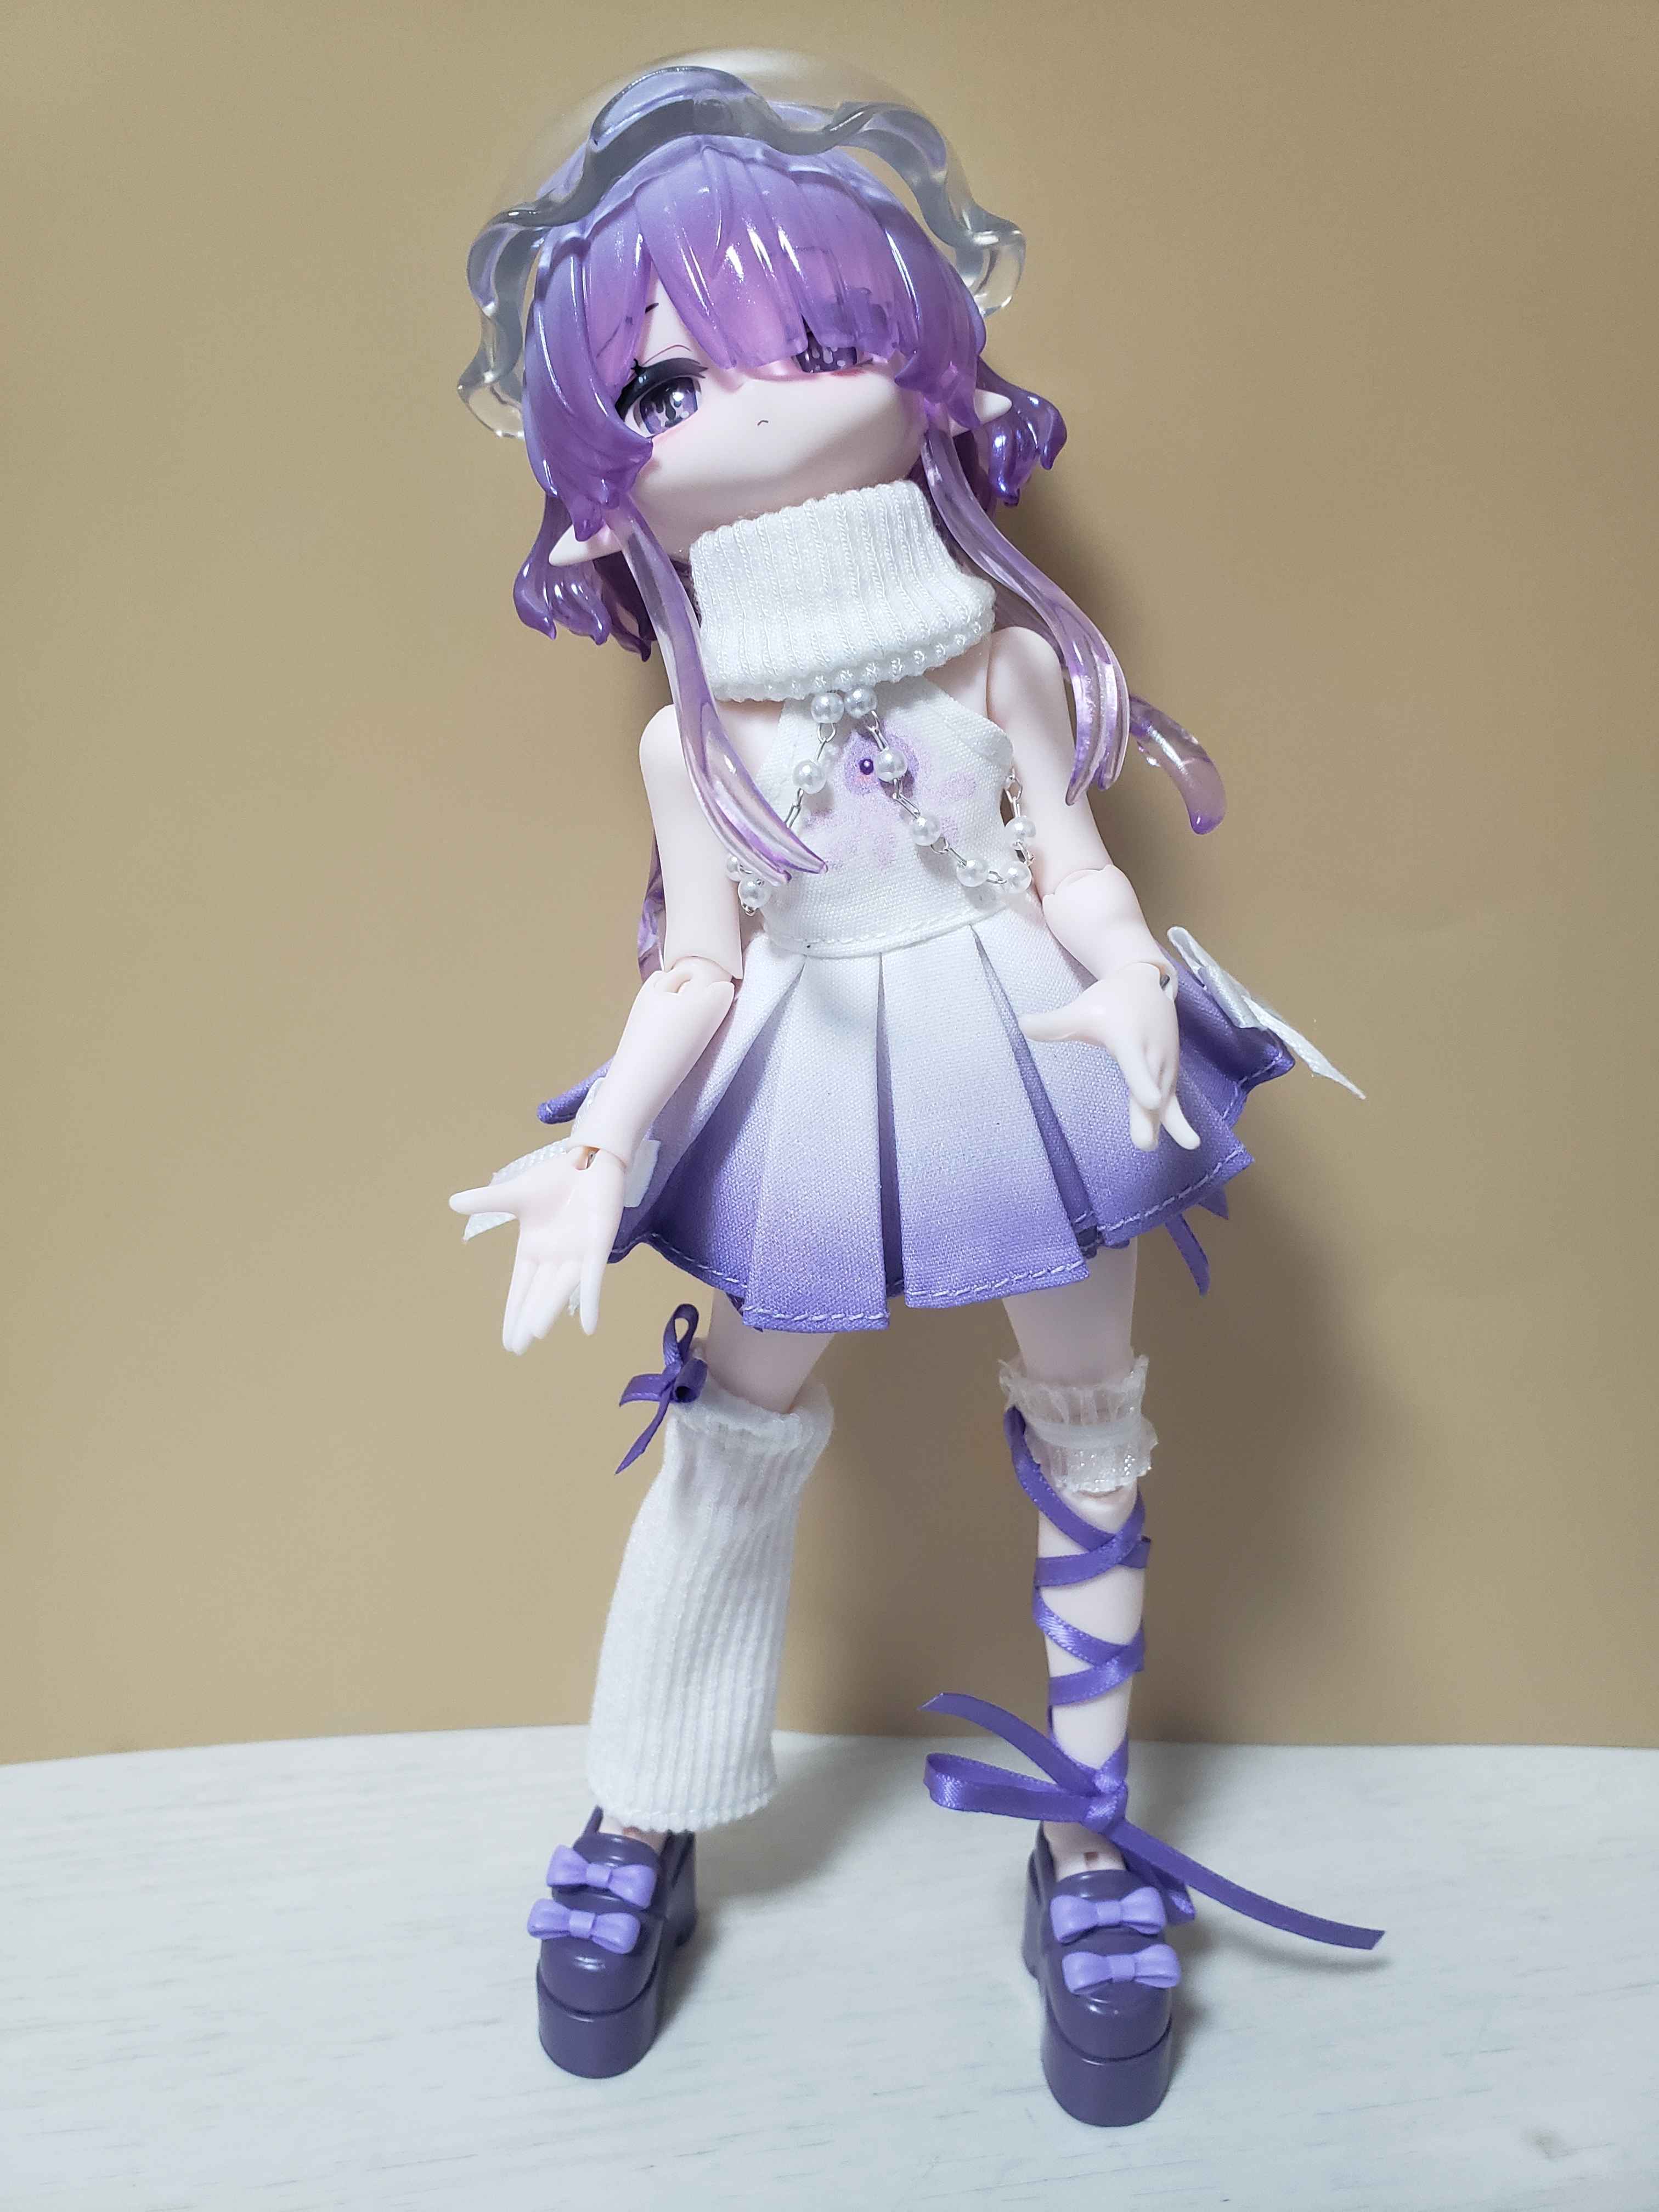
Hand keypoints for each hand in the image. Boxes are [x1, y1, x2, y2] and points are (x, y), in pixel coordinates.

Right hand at [449, 1145, 626, 1349]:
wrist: (587, 1160)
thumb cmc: (554, 1180)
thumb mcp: (515, 1194)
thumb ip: (488, 1202)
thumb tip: (452, 1203)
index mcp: (533, 1249)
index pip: (520, 1287)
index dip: (513, 1312)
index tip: (507, 1340)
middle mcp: (553, 1257)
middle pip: (537, 1295)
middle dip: (527, 1321)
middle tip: (517, 1349)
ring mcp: (575, 1254)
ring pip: (559, 1289)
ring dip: (548, 1310)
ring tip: (535, 1334)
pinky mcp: (597, 1247)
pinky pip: (592, 1278)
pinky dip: (590, 1301)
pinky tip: (590, 1326)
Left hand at [1019, 962, 1200, 1153]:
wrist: (1145, 984)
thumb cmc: (1109, 1001)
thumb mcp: (1081, 1009)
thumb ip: (1055, 1023)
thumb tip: (1022, 1024)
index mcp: (1128, 1040)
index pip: (1135, 1064)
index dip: (1142, 1081)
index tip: (1151, 1099)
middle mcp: (1150, 1054)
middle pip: (1151, 1090)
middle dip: (1149, 1116)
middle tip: (1145, 1144)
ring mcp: (1163, 1066)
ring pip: (1165, 1100)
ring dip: (1168, 1125)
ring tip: (1164, 1146)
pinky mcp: (1170, 1075)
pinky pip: (1175, 1101)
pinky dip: (1179, 1120)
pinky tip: (1188, 1141)